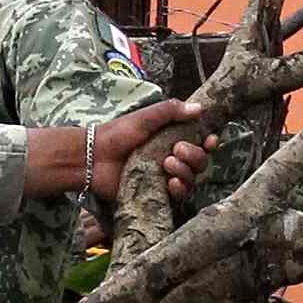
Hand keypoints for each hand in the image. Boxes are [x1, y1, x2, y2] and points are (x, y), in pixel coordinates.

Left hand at [29, 97, 211, 202]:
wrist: (93, 158)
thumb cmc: (116, 134)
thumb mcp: (145, 117)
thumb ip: (171, 110)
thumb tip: (199, 108)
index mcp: (172, 138)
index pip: (200, 142)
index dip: (209, 143)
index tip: (209, 140)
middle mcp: (172, 158)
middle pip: (201, 162)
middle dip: (195, 155)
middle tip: (175, 150)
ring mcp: (165, 177)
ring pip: (193, 179)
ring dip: (186, 171)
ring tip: (167, 163)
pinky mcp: (157, 193)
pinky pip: (179, 195)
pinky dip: (180, 188)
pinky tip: (171, 183)